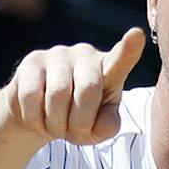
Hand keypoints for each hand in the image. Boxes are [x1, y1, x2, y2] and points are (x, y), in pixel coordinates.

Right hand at [5, 28, 146, 145]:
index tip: (137, 35)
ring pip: (57, 94)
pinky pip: (31, 96)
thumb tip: (106, 124)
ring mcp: (59, 55)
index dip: (128, 49)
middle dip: (78, 123)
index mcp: (109, 70)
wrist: (38, 115)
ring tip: (54, 126)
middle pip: (87, 90)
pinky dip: (34, 119)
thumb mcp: (96, 128)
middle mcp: (86, 55)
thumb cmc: (76, 119)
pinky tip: (36, 118)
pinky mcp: (32, 62)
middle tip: (71, 133)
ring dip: (55, 124)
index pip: (120, 59)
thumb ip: (106, 127)